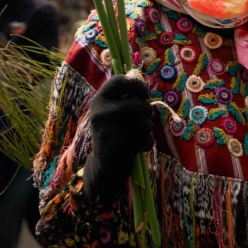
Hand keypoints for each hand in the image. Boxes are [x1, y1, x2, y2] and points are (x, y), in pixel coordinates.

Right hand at [82, 75, 154, 201]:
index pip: (119, 81)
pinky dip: (146, 144)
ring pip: (145, 123)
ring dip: (147, 130)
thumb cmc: (114, 133)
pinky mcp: (117, 146)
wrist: (104, 166)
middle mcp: (100, 113)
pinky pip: (146, 140)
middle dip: (148, 112)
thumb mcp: (111, 112)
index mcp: (99, 100)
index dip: (137, 85)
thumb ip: (124, 98)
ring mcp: (108, 130)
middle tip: (145, 118)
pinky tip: (137, 148)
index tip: (145, 93)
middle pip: (139, 104)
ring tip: (137, 134)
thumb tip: (142, 81)